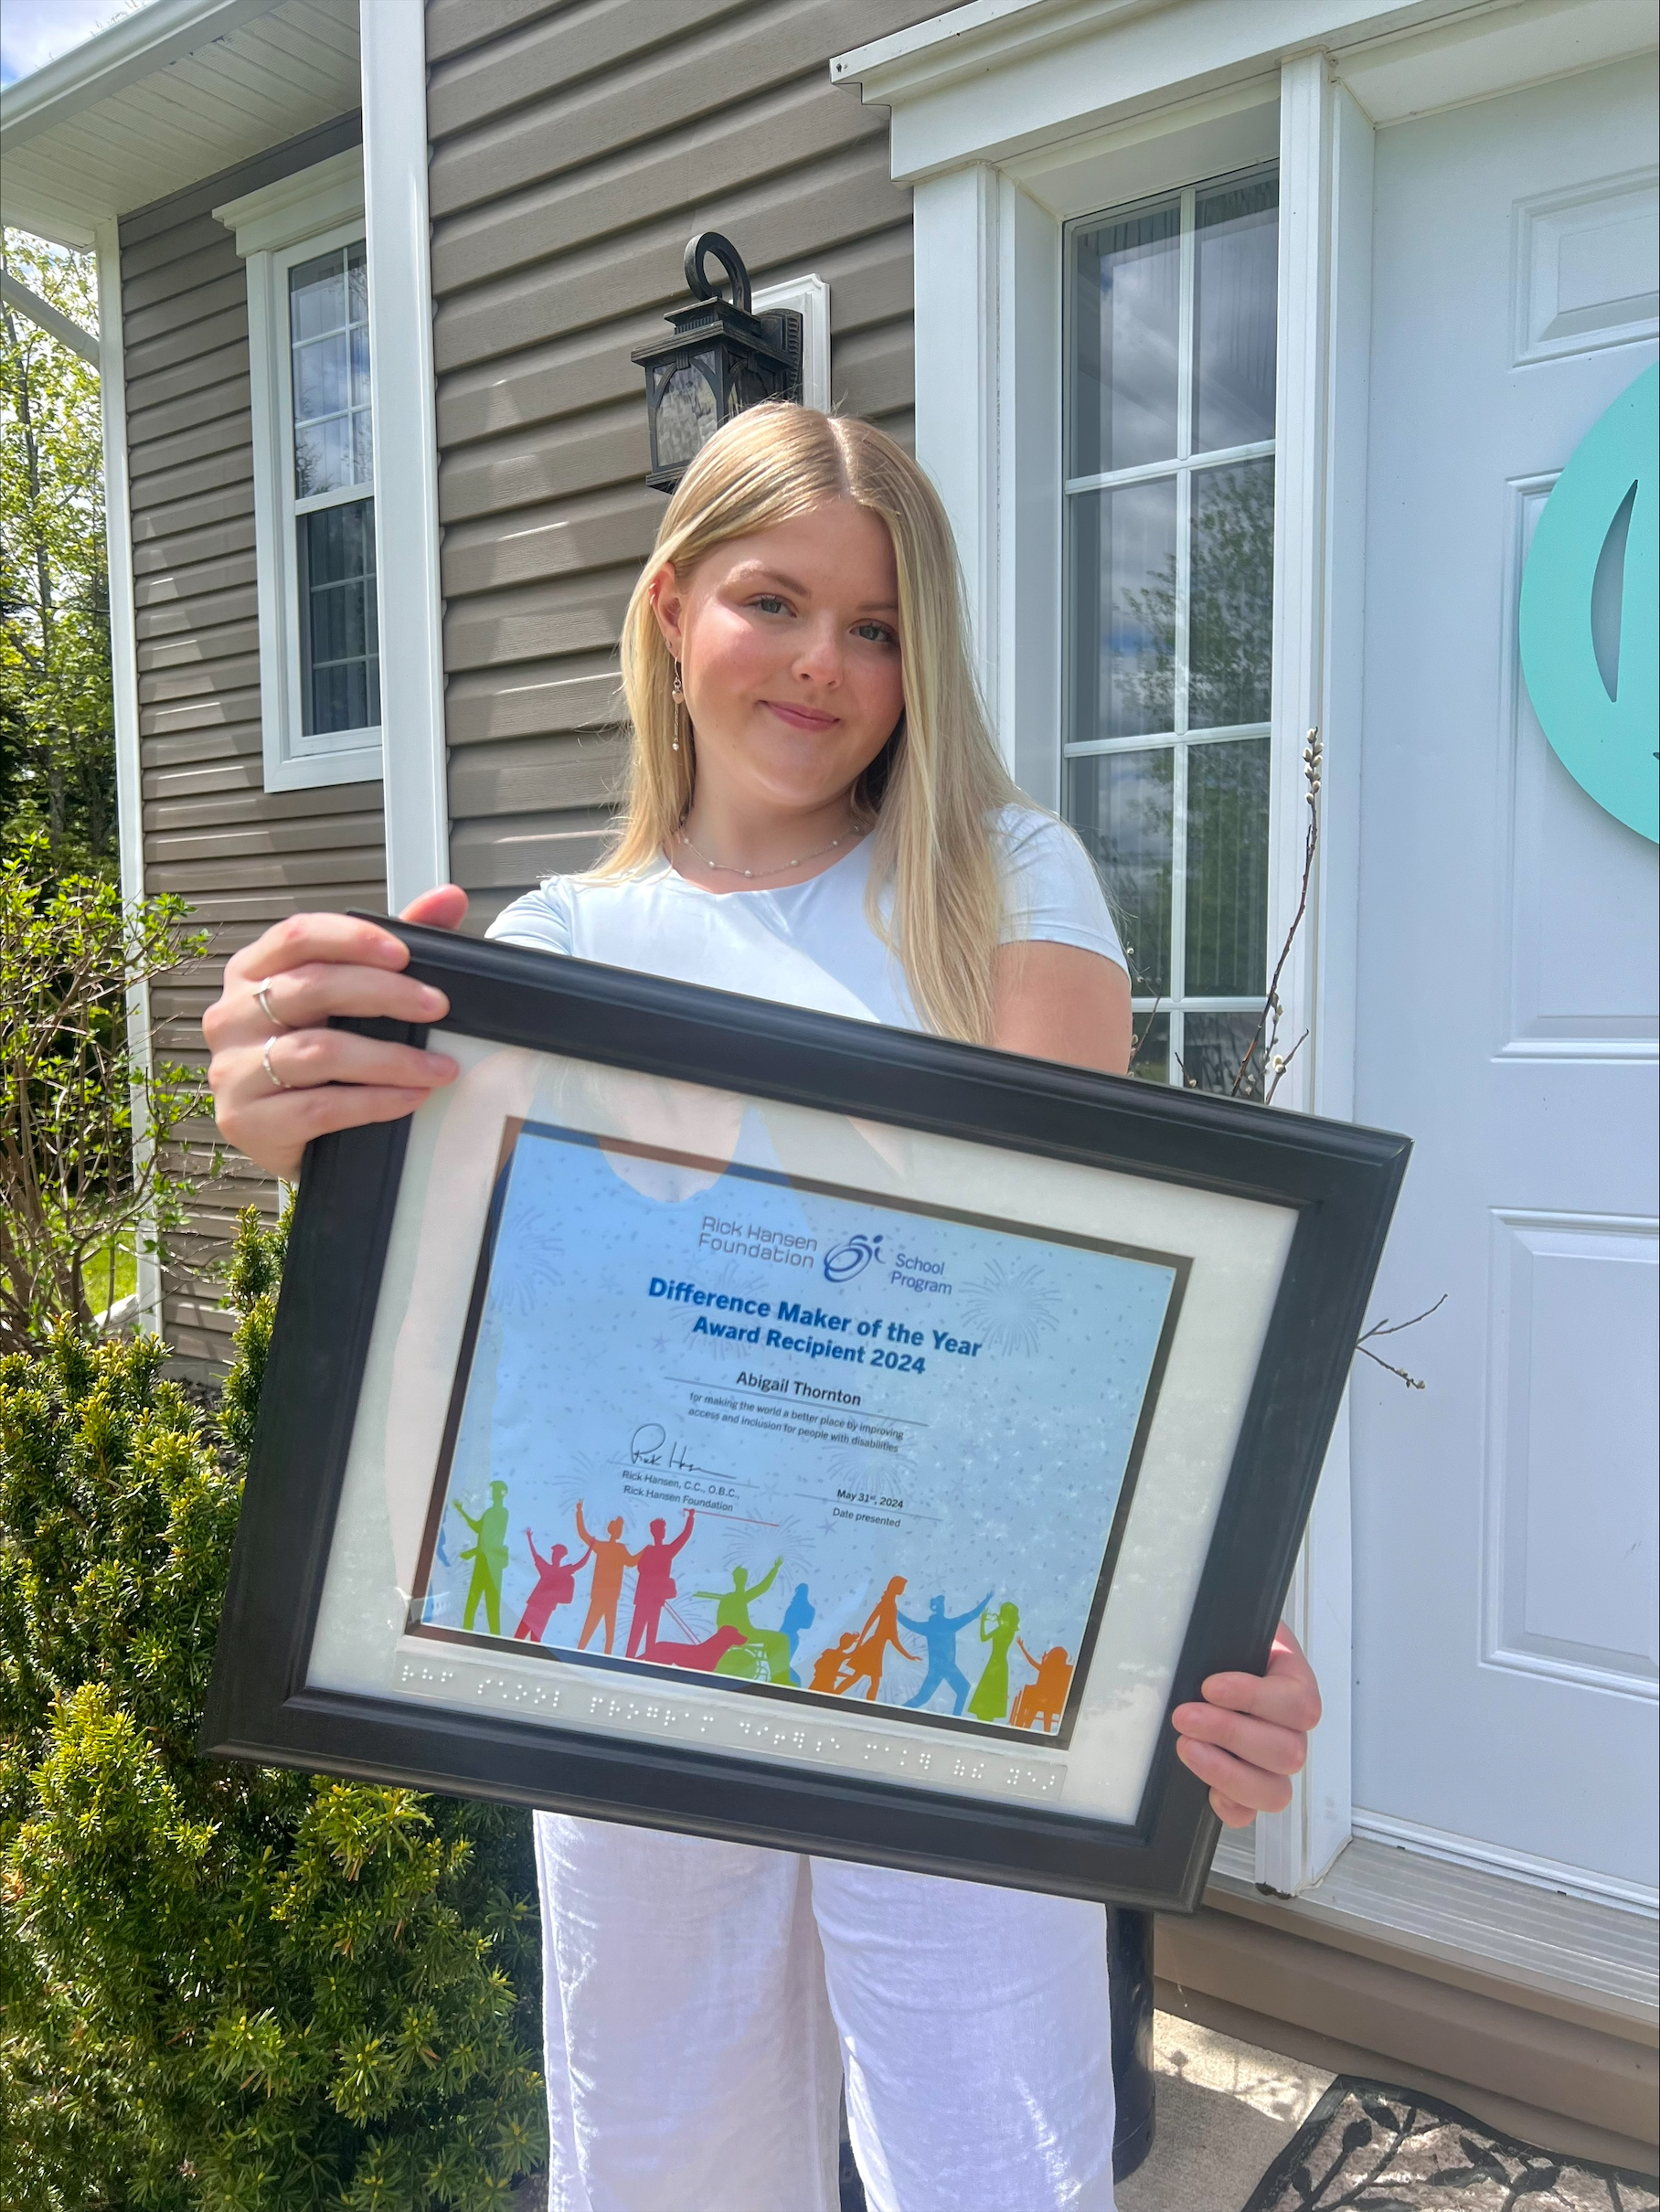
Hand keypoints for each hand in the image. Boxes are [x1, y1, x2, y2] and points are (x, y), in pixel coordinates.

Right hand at [203, 886, 468, 1179]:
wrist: (294, 1137)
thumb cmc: (322, 1057)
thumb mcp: (354, 998)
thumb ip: (396, 946)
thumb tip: (449, 898)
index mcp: (253, 971)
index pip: (296, 935)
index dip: (352, 939)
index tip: (404, 953)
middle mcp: (233, 1015)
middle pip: (312, 988)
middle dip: (385, 994)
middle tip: (437, 1007)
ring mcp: (233, 1071)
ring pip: (319, 1052)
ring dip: (391, 1058)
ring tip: (439, 1067)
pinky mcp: (247, 1121)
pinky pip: (320, 1107)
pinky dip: (375, 1102)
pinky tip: (411, 1097)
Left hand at [1170, 1623, 1321, 1827]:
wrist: (1215, 1658)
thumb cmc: (1228, 1644)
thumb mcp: (1235, 1628)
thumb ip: (1232, 1632)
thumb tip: (1208, 1634)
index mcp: (1295, 1684)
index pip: (1297, 1703)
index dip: (1254, 1699)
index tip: (1210, 1686)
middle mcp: (1291, 1730)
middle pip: (1288, 1752)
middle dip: (1230, 1734)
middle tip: (1186, 1717)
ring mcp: (1273, 1766)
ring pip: (1275, 1789)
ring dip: (1227, 1771)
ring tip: (1187, 1747)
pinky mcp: (1248, 1789)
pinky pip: (1250, 1813)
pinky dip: (1230, 1806)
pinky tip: (1206, 1789)